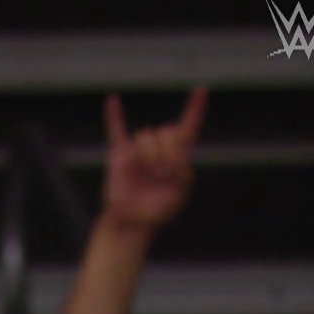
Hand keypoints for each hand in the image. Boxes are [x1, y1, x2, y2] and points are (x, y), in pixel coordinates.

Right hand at [100, 87, 206, 234]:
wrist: (132, 223)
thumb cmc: (156, 211)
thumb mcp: (181, 192)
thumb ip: (182, 168)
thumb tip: (169, 153)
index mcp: (178, 155)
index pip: (188, 127)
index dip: (195, 109)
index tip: (201, 90)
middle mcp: (159, 148)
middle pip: (167, 130)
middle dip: (168, 151)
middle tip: (163, 174)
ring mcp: (138, 150)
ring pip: (146, 135)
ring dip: (150, 155)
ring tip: (149, 174)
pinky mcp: (120, 155)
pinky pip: (116, 130)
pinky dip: (114, 115)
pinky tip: (112, 100)